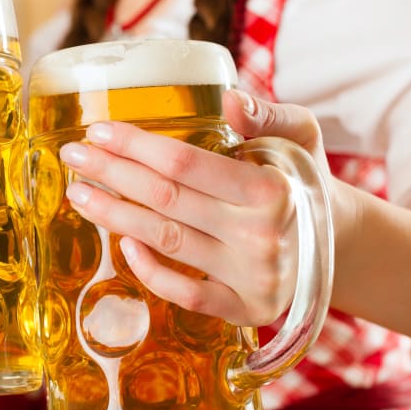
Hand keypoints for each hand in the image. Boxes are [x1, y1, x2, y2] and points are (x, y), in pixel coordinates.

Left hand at [58, 90, 327, 325]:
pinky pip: (186, 295)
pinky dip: (150, 271)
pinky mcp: (246, 310)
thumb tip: (226, 99)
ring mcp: (252, 278)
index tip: (98, 130)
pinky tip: (123, 243)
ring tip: (79, 194)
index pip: (185, 165)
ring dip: (114, 217)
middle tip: (73, 157)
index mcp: (272, 190)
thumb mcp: (299, 135)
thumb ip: (266, 114)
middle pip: (166, 202)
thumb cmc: (303, 177)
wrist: (337, 239)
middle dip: (111, 175)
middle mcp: (261, 237)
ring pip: (166, 244)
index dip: (136, 146)